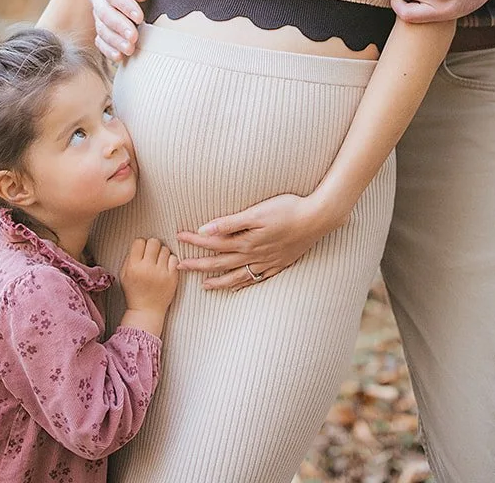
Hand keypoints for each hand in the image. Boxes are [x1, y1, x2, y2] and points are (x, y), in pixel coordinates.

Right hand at [89, 0, 150, 60]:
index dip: (124, 6)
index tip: (139, 17)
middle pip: (103, 12)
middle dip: (119, 26)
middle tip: (134, 37)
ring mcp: (97, 10)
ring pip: (101, 28)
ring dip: (115, 40)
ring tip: (130, 49)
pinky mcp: (101, 25)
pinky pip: (100, 39)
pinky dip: (108, 49)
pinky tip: (119, 56)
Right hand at [119, 238, 178, 330]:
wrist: (147, 311)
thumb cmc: (134, 292)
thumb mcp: (124, 275)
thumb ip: (129, 257)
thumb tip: (140, 243)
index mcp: (133, 267)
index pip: (139, 242)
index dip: (141, 244)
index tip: (142, 251)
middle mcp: (147, 269)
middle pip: (154, 242)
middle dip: (152, 246)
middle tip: (151, 254)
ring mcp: (161, 273)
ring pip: (165, 249)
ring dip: (161, 253)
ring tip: (158, 262)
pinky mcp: (172, 277)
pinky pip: (174, 258)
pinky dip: (170, 261)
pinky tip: (165, 267)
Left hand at [176, 194, 333, 291]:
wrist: (317, 219)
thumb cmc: (288, 209)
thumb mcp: (257, 212)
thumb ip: (230, 222)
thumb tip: (205, 229)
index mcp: (245, 240)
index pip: (213, 242)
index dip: (194, 240)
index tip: (178, 238)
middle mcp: (253, 255)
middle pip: (219, 263)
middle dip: (198, 264)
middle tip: (179, 267)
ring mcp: (265, 262)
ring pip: (235, 276)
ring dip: (217, 280)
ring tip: (203, 285)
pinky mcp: (277, 264)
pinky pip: (254, 279)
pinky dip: (242, 284)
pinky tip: (236, 286)